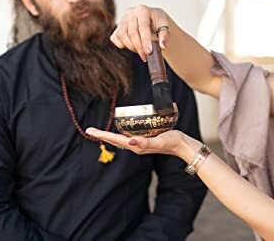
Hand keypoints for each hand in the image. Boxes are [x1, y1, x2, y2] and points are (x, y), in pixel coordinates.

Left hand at [85, 128, 200, 161]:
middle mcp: (136, 145)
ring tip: (101, 130)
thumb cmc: (172, 142)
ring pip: (121, 139)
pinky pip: (129, 136)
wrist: (183, 145)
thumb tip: (131, 141)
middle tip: (90, 130)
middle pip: (115, 140)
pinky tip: (122, 129)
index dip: (102, 135)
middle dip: (103, 135)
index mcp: (137, 146)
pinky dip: (121, 133)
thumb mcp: (160, 141)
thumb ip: (146, 142)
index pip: (115, 139)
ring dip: (110, 135)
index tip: (90, 130)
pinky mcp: (146, 139)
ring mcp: (141, 143)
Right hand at [110, 5, 172, 61]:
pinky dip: (122, 45)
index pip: (142, 26)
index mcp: (143, 10)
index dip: (145, 40)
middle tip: (145, 56)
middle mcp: (130, 12)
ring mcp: (122, 19)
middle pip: (131, 32)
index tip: (149, 52)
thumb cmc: (158, 22)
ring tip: (140, 52)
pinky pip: (115, 38)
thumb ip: (164, 35)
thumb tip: (162, 46)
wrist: (151, 18)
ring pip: (122, 35)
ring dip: (131, 47)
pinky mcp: (117, 26)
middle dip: (138, 47)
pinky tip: (132, 47)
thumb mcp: (164, 26)